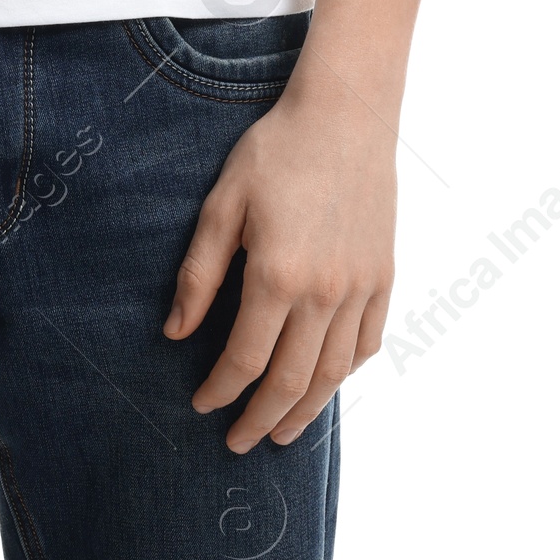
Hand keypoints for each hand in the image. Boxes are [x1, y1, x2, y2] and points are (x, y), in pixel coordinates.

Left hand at [164, 81, 395, 450]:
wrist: (344, 116)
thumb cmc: (274, 153)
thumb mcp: (221, 205)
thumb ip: (199, 275)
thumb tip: (175, 334)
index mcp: (277, 276)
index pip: (244, 359)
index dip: (220, 390)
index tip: (202, 406)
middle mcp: (325, 293)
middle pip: (292, 381)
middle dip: (261, 419)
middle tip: (238, 442)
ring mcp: (360, 288)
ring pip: (334, 373)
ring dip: (307, 411)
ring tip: (282, 432)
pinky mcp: (384, 276)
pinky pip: (368, 343)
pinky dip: (346, 372)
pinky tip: (326, 382)